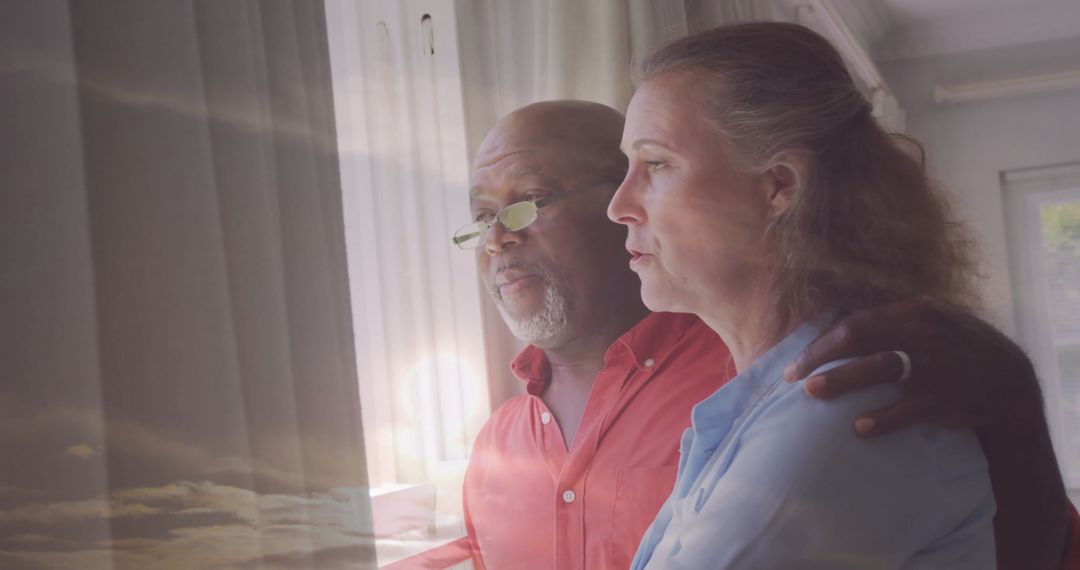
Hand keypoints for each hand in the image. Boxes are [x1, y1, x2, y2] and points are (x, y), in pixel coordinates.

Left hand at [783, 297, 1040, 436]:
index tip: (799, 360)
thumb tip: (837, 330)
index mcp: (916, 312)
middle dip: (821, 357)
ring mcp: (935, 366)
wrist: (1009, 379)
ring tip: (813, 392)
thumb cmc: (955, 348)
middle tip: (793, 377)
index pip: (858, 322)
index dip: (823, 341)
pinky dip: (882, 419)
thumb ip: (890, 324)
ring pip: (880, 368)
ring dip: (843, 380)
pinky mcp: (946, 399)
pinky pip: (909, 409)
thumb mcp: (930, 322)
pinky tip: (859, 428)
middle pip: (861, 338)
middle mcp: (923, 334)